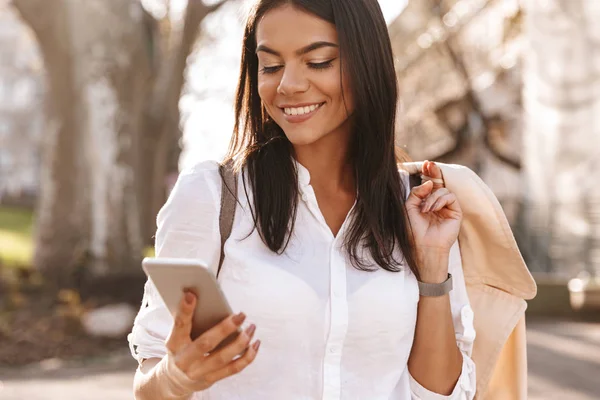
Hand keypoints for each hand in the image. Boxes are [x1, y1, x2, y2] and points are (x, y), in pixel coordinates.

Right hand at [163, 291, 259, 393]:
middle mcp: (185, 360)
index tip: (191, 295)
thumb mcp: (177, 337)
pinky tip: (255, 344)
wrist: (174, 382)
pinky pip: (233, 369)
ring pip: (223, 358)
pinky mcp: (211, 379)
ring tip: (251, 327)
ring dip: (241, 342)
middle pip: (206, 344)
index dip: (185, 311)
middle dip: (225, 329)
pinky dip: (247, 356)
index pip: (180, 325)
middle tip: (241, 315)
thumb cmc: (180, 350)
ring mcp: (199, 372)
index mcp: (175, 344)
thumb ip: (189, 322)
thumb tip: (207, 300)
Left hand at [405, 161, 461, 275]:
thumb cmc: (414, 230)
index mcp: (425, 202)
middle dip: (433, 172)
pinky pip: (450, 197)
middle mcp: (437, 203)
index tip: (425, 164)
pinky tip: (433, 209)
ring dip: (432, 197)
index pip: (428, 185)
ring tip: (425, 209)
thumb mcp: (409, 208)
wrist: (423, 246)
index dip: (427, 174)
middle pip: (438, 183)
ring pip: (443, 190)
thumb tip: (428, 182)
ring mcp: (447, 207)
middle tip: (429, 164)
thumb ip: (416, 193)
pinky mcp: (455, 212)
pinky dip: (440, 200)